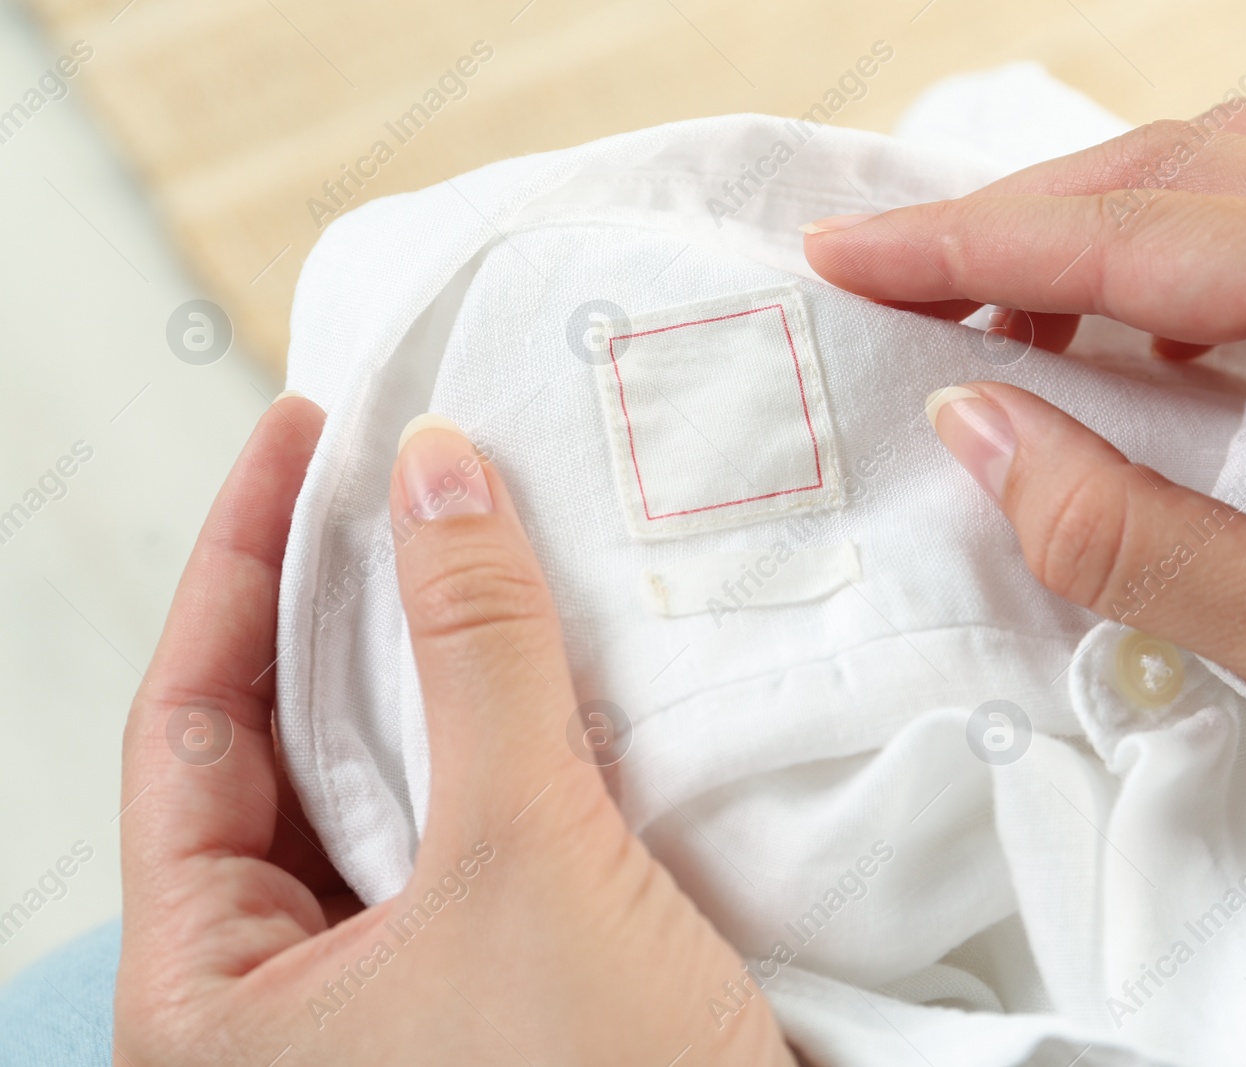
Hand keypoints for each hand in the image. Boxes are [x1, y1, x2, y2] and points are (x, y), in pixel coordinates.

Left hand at [114, 396, 794, 1064]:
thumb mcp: (527, 865)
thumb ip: (477, 659)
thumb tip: (436, 481)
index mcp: (214, 998)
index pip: (191, 729)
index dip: (241, 564)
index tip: (302, 438)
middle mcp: (285, 998)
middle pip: (282, 748)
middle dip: (342, 606)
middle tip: (400, 474)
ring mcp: (396, 989)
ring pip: (391, 785)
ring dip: (438, 668)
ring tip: (481, 541)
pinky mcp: (498, 979)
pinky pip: (477, 824)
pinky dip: (512, 735)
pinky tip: (557, 659)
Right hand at [804, 100, 1245, 903]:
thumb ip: (1124, 533)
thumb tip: (970, 423)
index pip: (1153, 235)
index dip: (979, 245)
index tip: (850, 254)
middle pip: (1193, 174)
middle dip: (1022, 220)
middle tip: (890, 276)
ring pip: (1236, 198)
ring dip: (1093, 240)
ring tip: (979, 312)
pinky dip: (1163, 287)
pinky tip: (1109, 347)